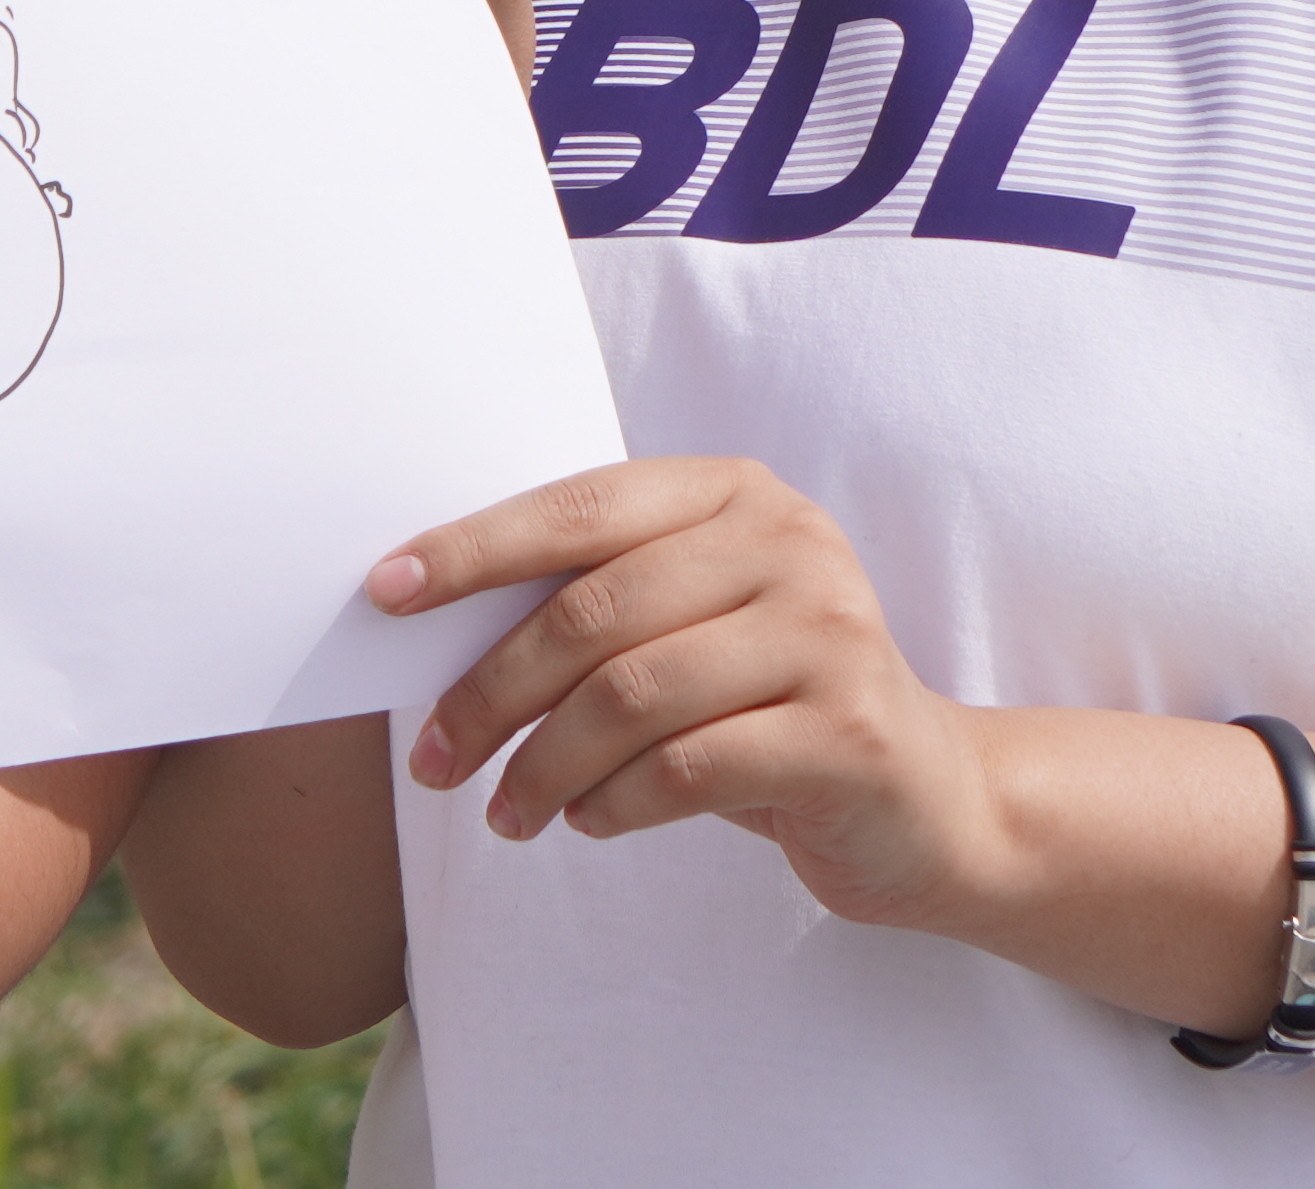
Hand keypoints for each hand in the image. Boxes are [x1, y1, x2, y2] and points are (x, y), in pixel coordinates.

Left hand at [375, 458, 1004, 933]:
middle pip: (595, 613)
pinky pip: (688, 768)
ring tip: (507, 812)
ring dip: (544, 765)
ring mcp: (830, 636)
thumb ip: (599, 605)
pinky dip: (615, 803)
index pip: (579, 508)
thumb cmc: (767, 706)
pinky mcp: (849, 734)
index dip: (474, 549)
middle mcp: (792, 545)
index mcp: (737, 493)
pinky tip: (590, 821)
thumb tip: (431, 624)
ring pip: (632, 696)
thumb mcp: (692, 628)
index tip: (384, 594)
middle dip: (491, 691)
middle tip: (433, 758)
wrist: (931, 799)